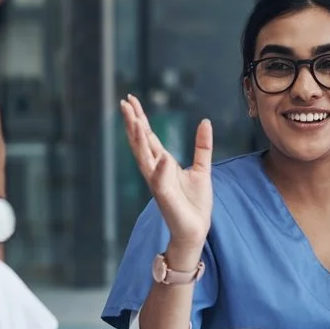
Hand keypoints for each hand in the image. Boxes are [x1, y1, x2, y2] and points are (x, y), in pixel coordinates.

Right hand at [121, 95, 211, 252]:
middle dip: (133, 123)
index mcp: (163, 163)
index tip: (131, 100)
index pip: (148, 136)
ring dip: (138, 140)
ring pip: (144, 158)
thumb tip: (205, 121)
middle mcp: (156, 171)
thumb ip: (202, 146)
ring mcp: (158, 183)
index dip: (140, 118)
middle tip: (124, 102)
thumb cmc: (195, 202)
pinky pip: (161, 181)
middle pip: (141, 142)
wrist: (196, 228)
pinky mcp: (165, 197)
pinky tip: (163, 157)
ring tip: (134, 120)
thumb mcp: (202, 168)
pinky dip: (161, 170)